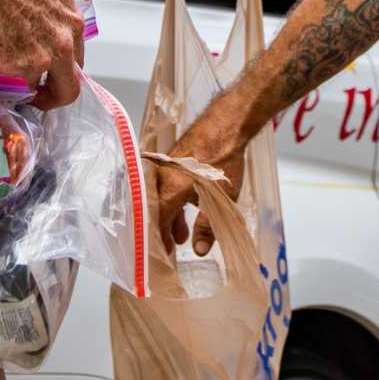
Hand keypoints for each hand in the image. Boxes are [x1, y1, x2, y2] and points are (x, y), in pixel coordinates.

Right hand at [0, 0, 101, 108]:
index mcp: (73, 27)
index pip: (78, 65)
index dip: (65, 71)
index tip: (53, 72)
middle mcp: (58, 48)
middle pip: (65, 90)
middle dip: (52, 94)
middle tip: (39, 92)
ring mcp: (32, 61)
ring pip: (32, 87)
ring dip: (23, 83)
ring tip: (8, 71)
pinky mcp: (6, 68)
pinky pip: (6, 83)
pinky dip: (1, 77)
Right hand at [153, 116, 245, 255]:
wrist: (225, 125)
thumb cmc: (225, 161)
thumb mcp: (222, 200)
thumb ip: (208, 226)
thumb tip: (200, 251)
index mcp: (170, 190)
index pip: (156, 222)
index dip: (159, 240)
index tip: (164, 253)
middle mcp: (160, 178)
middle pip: (153, 211)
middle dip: (163, 230)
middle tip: (173, 246)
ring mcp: (161, 168)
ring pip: (157, 198)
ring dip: (169, 216)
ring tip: (182, 233)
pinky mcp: (165, 161)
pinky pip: (160, 186)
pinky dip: (169, 200)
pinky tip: (183, 209)